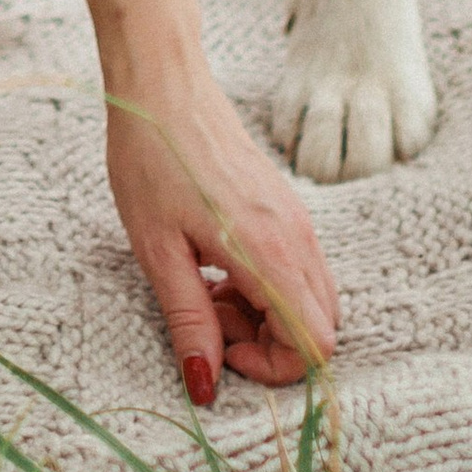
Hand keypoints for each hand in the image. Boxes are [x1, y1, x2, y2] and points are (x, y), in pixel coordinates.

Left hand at [104, 58, 337, 403]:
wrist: (163, 86)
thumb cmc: (150, 161)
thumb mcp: (157, 250)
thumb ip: (189, 321)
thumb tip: (206, 385)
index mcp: (268, 253)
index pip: (314, 345)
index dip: (272, 367)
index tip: (221, 349)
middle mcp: (297, 239)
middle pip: (320, 328)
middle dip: (270, 345)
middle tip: (210, 320)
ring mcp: (296, 221)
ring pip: (309, 299)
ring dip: (266, 316)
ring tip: (207, 291)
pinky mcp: (286, 209)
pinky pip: (298, 270)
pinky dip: (266, 288)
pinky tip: (216, 266)